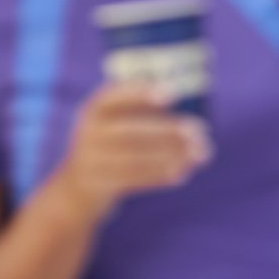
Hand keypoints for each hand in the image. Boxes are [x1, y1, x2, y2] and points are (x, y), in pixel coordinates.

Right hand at [52, 82, 211, 222]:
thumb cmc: (114, 144)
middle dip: (168, 131)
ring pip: (134, 159)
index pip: (114, 97)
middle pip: (130, 132)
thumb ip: (146, 115)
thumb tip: (190, 123)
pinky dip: (160, 176)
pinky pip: (132, 180)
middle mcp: (88, 132)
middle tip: (199, 131)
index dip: (141, 93)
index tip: (171, 92)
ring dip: (170, 155)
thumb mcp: (118, 122)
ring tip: (199, 153)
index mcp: (95, 110)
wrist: (79, 185)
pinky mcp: (99, 184)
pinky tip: (183, 172)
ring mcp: (91, 160)